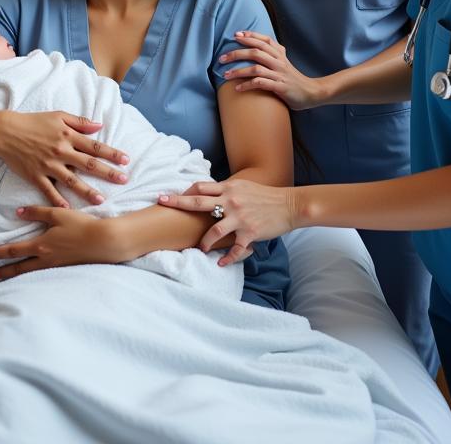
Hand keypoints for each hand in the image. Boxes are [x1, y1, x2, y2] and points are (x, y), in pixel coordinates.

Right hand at [0, 111, 129, 207]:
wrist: (5, 131)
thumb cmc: (33, 121)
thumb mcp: (58, 116)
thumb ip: (79, 122)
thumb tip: (99, 125)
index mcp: (68, 136)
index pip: (94, 146)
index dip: (112, 153)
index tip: (126, 160)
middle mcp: (61, 151)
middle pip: (88, 164)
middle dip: (108, 173)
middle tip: (124, 180)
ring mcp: (48, 165)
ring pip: (71, 180)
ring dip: (87, 190)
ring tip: (101, 200)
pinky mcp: (35, 175)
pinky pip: (49, 190)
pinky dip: (58, 201)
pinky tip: (68, 210)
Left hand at [0, 206, 122, 279]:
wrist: (103, 242)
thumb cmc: (81, 225)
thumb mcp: (58, 214)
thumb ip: (37, 212)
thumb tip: (18, 212)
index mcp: (41, 244)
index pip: (14, 250)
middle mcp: (45, 258)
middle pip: (19, 267)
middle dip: (4, 270)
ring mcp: (55, 266)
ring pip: (30, 273)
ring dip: (15, 275)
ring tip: (4, 278)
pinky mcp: (65, 269)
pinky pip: (42, 275)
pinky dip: (31, 277)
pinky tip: (30, 277)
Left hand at [157, 180, 298, 263]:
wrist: (289, 205)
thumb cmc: (265, 196)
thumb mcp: (243, 187)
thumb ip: (226, 189)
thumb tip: (209, 192)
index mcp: (228, 188)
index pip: (200, 187)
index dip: (184, 191)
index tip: (170, 195)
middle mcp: (231, 201)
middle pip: (198, 202)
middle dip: (178, 202)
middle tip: (161, 202)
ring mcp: (239, 217)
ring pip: (213, 230)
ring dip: (203, 242)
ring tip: (199, 249)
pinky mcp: (250, 232)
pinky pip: (235, 248)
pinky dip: (227, 258)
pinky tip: (221, 263)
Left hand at [220, 31, 325, 109]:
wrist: (311, 93)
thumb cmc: (292, 78)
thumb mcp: (283, 62)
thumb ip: (272, 54)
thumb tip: (255, 46)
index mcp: (280, 54)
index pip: (264, 40)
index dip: (250, 35)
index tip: (236, 34)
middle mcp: (279, 61)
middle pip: (256, 52)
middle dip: (236, 53)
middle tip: (221, 57)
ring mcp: (280, 74)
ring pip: (256, 68)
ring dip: (238, 71)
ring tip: (225, 75)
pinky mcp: (280, 87)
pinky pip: (261, 83)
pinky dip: (248, 85)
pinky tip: (238, 88)